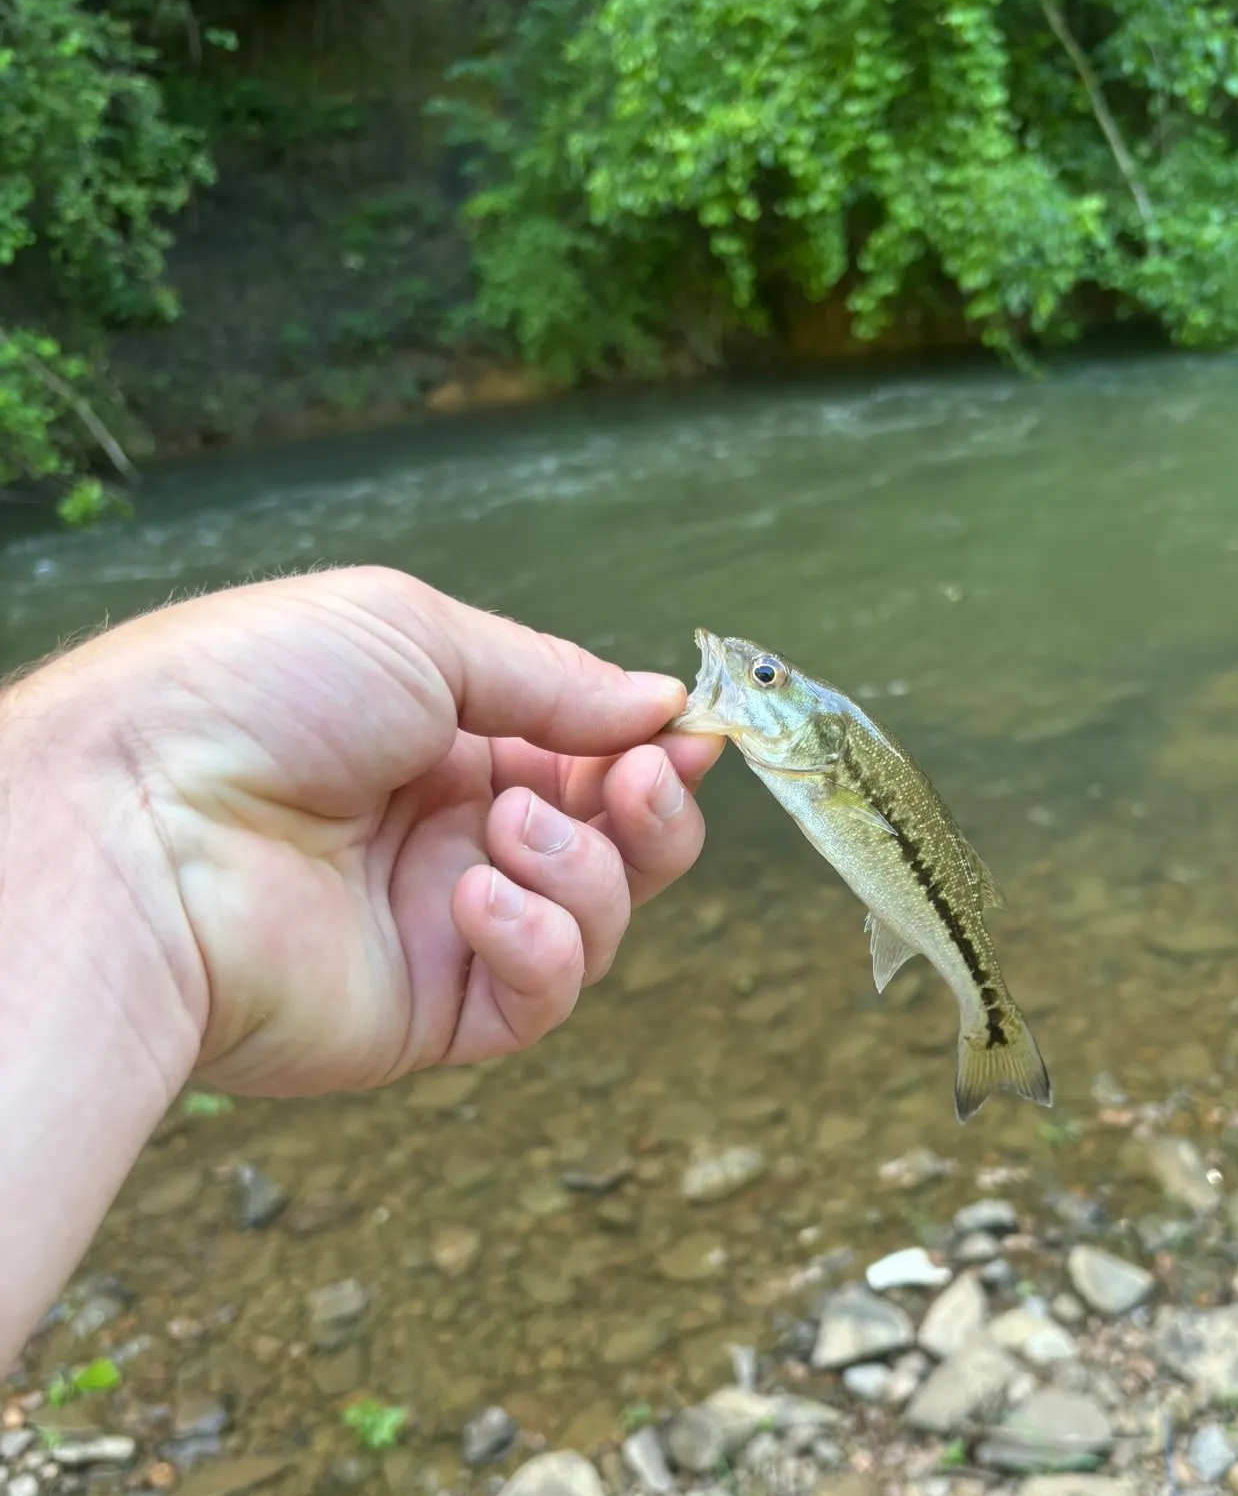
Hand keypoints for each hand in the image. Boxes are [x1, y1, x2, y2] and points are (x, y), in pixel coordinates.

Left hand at [9, 565, 721, 1097]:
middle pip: (618, 840)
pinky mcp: (433, 1012)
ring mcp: (447, 923)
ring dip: (584, 868)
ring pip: (598, 916)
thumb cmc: (254, 698)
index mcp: (448, 738)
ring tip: (503, 834)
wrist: (133, 827)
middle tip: (644, 780)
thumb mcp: (414, 634)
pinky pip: (542, 996)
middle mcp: (456, 831)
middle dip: (652, 809)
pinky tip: (472, 900)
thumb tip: (663, 703)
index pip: (588, 752)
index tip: (696, 733)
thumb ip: (550, 677)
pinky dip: (537, 944)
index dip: (652, 746)